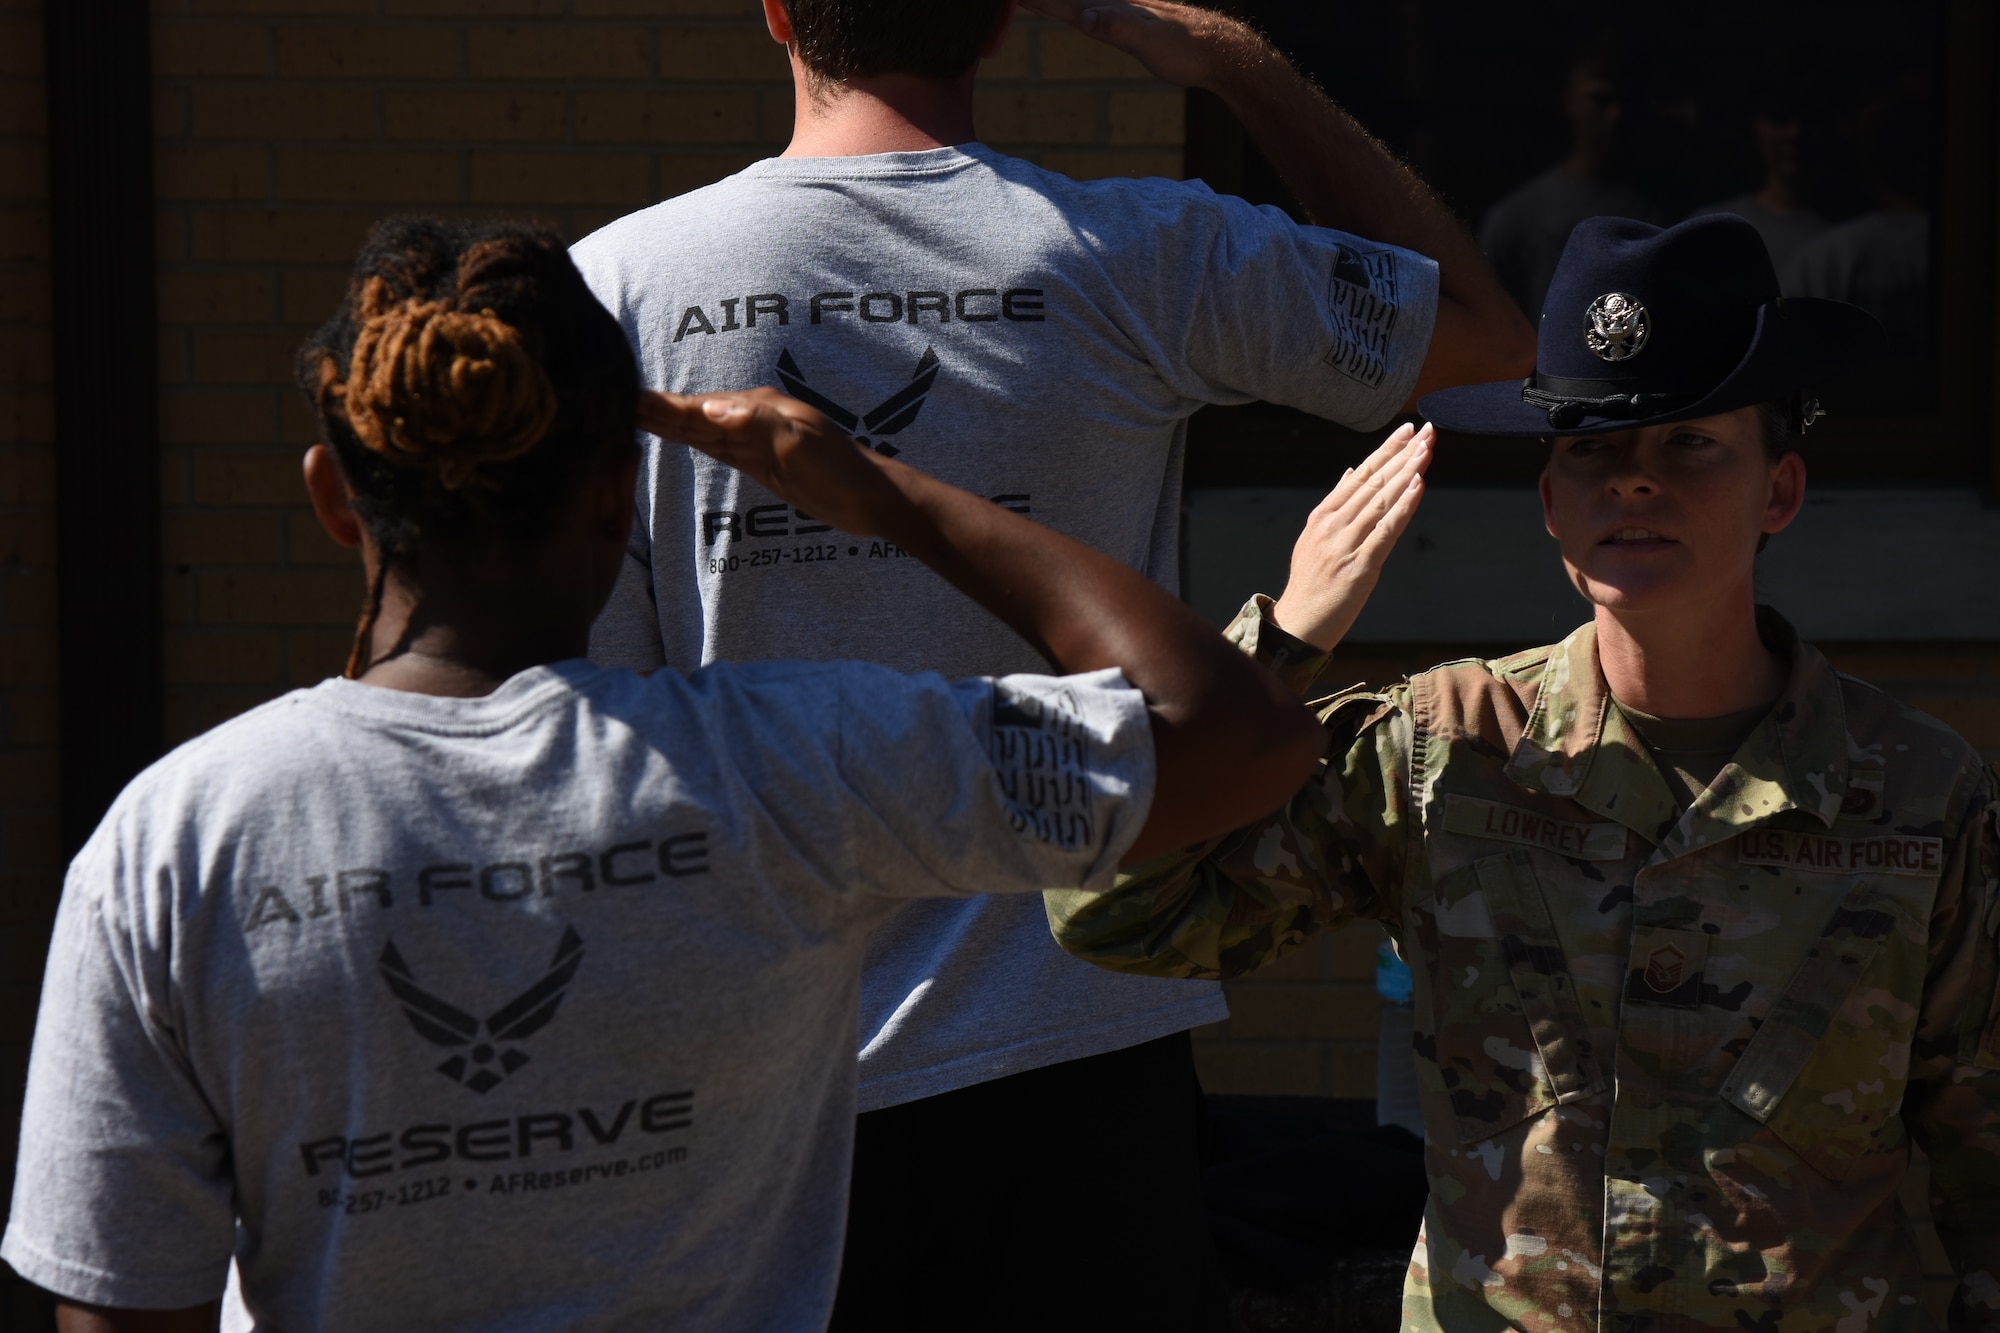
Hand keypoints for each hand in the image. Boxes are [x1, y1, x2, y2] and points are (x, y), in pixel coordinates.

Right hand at [637, 388, 902, 537]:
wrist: (872, 500)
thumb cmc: (841, 471)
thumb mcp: (800, 444)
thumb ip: (757, 424)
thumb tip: (710, 408)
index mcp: (756, 409)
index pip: (697, 407)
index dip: (660, 404)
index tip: (623, 395)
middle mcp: (751, 418)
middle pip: (691, 413)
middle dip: (653, 407)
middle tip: (608, 397)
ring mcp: (754, 439)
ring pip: (699, 427)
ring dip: (666, 420)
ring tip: (628, 409)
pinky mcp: (759, 461)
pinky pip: (715, 445)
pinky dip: (689, 437)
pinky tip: (674, 431)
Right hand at [1017, 0, 1255, 88]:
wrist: (1220, 49)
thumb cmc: (1187, 49)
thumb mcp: (1151, 41)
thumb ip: (1118, 27)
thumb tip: (1086, 15)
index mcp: (1113, 8)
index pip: (1067, 2)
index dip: (1040, 0)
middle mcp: (1115, 4)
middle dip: (1046, 0)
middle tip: (1016, 0)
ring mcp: (1123, 11)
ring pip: (1081, 0)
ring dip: (1060, 2)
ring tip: (1037, 2)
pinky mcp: (1130, 20)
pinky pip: (1094, 8)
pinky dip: (1078, 6)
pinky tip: (1081, 10)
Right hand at [1269, 423, 1432, 651]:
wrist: (1298, 625)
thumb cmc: (1310, 584)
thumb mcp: (1314, 538)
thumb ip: (1335, 504)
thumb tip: (1351, 471)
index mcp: (1322, 516)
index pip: (1360, 475)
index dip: (1385, 451)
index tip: (1407, 431)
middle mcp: (1332, 525)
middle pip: (1373, 482)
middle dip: (1402, 454)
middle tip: (1426, 431)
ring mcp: (1345, 545)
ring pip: (1381, 500)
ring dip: (1407, 472)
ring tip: (1426, 449)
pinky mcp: (1360, 566)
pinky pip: (1386, 530)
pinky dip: (1403, 505)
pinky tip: (1418, 485)